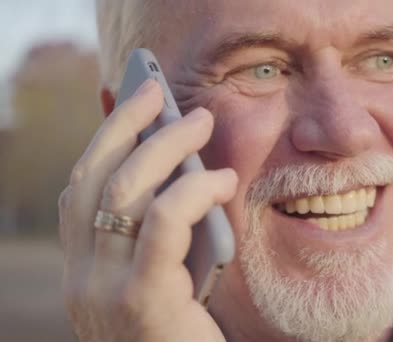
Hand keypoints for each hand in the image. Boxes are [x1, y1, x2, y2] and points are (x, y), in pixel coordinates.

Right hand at [58, 80, 235, 341]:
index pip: (81, 187)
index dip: (105, 138)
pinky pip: (161, 227)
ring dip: (163, 147)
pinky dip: (190, 191)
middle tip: (163, 93)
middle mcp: (82, 279)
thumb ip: (163, 232)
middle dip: (128, 126)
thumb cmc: (189, 335)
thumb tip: (181, 169)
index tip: (135, 100)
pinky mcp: (142, 304)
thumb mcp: (170, 276)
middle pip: (94, 179)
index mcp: (85, 269)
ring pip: (122, 193)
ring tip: (200, 122)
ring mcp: (103, 293)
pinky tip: (221, 178)